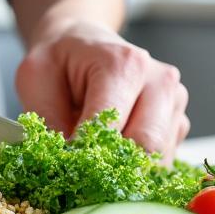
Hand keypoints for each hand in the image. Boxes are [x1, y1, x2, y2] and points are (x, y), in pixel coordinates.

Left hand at [15, 19, 189, 155]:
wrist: (81, 43)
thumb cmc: (59, 60)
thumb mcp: (35, 79)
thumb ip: (49, 120)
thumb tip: (64, 165)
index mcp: (125, 65)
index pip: (113, 128)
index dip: (85, 153)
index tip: (65, 162)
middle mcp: (159, 81)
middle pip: (147, 147)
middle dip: (113, 166)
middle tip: (83, 170)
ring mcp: (174, 102)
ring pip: (159, 160)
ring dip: (126, 168)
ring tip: (97, 155)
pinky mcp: (178, 122)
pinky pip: (163, 161)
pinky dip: (138, 167)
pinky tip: (115, 151)